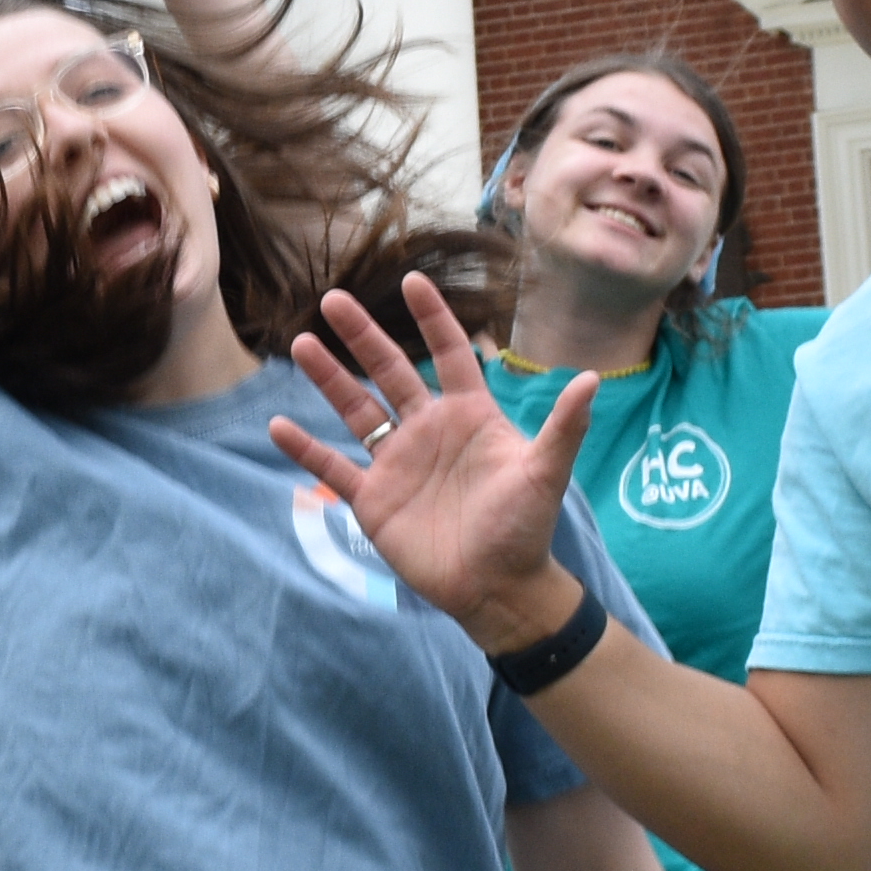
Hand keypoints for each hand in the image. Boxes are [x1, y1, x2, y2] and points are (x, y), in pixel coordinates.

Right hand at [273, 273, 593, 649]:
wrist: (497, 589)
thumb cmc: (525, 528)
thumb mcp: (545, 473)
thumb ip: (565, 426)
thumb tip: (593, 378)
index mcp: (468, 416)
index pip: (448, 354)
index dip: (431, 319)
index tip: (411, 281)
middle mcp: (428, 431)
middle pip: (389, 371)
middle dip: (362, 335)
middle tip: (334, 299)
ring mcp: (396, 463)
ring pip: (355, 409)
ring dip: (328, 378)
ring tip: (302, 344)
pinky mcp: (373, 499)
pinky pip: (333, 468)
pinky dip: (305, 449)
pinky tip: (277, 427)